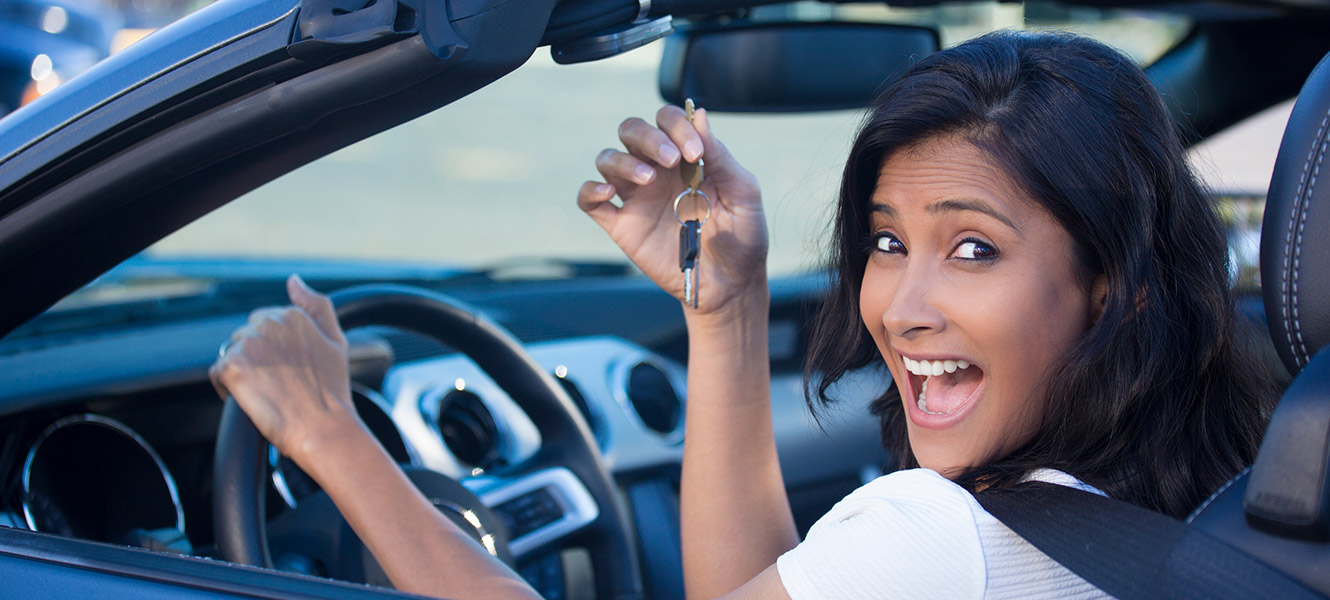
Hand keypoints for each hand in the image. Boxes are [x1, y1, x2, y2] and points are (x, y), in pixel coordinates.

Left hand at [210, 275, 361, 466]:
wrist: (323, 428)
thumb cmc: (332, 390)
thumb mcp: (336, 340)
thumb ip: (316, 304)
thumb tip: (293, 280)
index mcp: (292, 314)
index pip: (265, 323)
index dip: (275, 350)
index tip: (289, 370)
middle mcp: (269, 323)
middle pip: (245, 336)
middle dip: (257, 358)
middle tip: (278, 384)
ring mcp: (249, 344)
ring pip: (232, 353)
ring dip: (243, 371)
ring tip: (266, 392)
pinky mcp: (233, 367)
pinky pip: (218, 373)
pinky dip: (228, 388)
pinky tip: (250, 400)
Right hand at [578, 105, 768, 314]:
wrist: (730, 285)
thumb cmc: (742, 237)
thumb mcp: (743, 193)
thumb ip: (721, 156)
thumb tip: (700, 114)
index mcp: (686, 158)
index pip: (667, 120)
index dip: (676, 126)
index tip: (695, 153)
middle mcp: (657, 171)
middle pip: (631, 131)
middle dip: (647, 137)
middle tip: (670, 159)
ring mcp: (637, 198)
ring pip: (608, 159)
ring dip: (623, 161)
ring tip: (649, 180)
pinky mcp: (622, 226)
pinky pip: (591, 201)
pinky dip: (590, 190)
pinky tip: (607, 192)